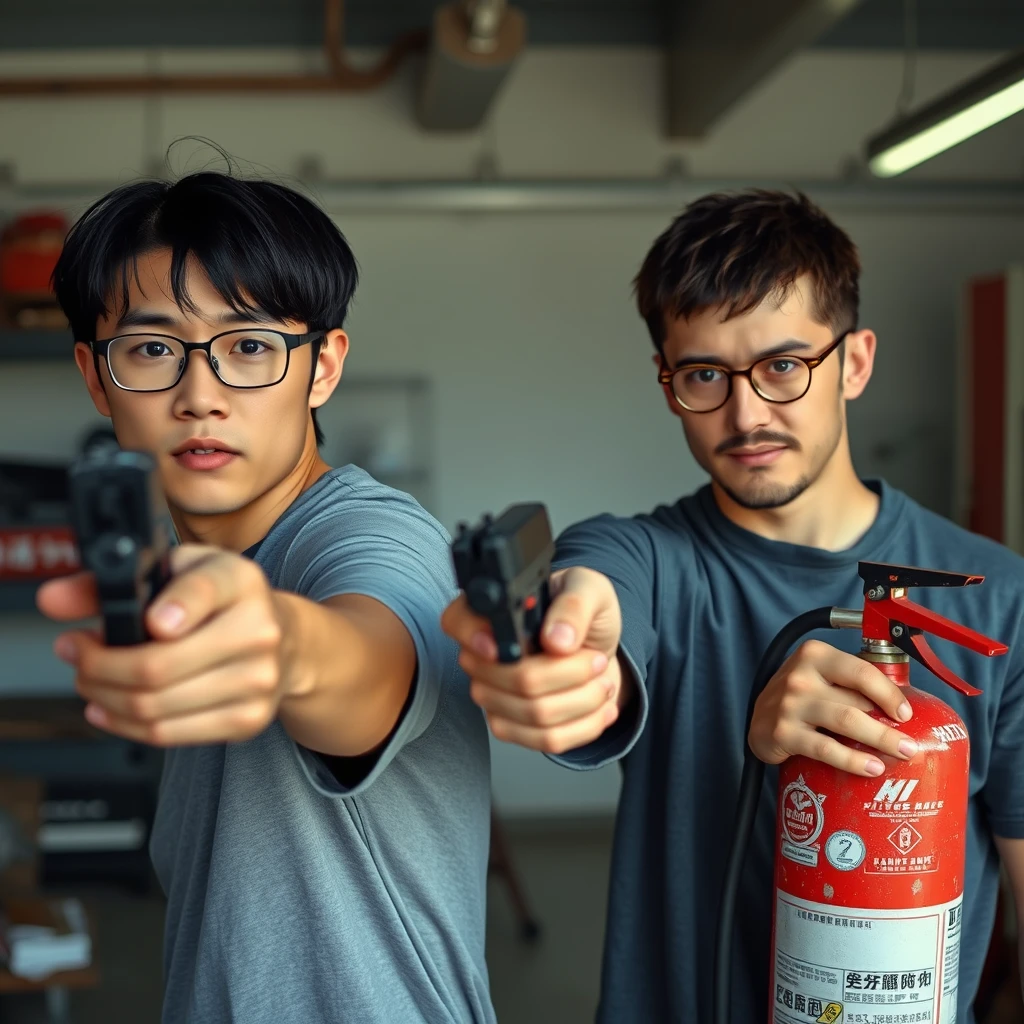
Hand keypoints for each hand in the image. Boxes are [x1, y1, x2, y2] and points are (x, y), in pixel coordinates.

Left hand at [36, 545, 286, 745]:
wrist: (288, 641)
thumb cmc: (224, 601)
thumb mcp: (180, 570)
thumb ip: (115, 581)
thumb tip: (56, 599)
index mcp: (241, 581)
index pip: (205, 591)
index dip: (175, 608)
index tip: (150, 622)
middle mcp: (259, 630)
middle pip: (157, 666)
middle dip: (98, 666)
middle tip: (78, 654)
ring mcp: (258, 681)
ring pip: (155, 707)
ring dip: (104, 697)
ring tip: (91, 680)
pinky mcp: (249, 720)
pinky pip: (168, 734)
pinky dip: (125, 724)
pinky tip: (110, 707)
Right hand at [441, 567, 625, 753]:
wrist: (598, 651)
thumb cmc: (584, 616)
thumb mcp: (589, 591)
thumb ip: (574, 606)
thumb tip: (557, 639)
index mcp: (492, 612)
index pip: (457, 622)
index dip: (476, 635)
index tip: (514, 645)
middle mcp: (482, 655)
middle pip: (516, 679)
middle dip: (571, 673)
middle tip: (595, 659)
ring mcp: (492, 695)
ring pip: (536, 713)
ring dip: (584, 700)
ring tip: (602, 681)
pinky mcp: (511, 726)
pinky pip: (547, 739)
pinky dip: (585, 725)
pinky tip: (600, 706)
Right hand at [749, 639, 917, 777]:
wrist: (757, 718)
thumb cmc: (799, 696)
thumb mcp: (819, 674)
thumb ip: (850, 680)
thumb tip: (901, 704)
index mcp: (814, 655)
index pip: (862, 671)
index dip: (889, 693)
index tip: (905, 713)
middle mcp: (800, 676)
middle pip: (857, 701)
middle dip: (889, 726)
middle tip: (911, 745)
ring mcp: (790, 704)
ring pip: (846, 722)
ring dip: (879, 740)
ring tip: (901, 754)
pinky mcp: (783, 732)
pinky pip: (826, 749)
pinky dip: (853, 760)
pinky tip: (871, 767)